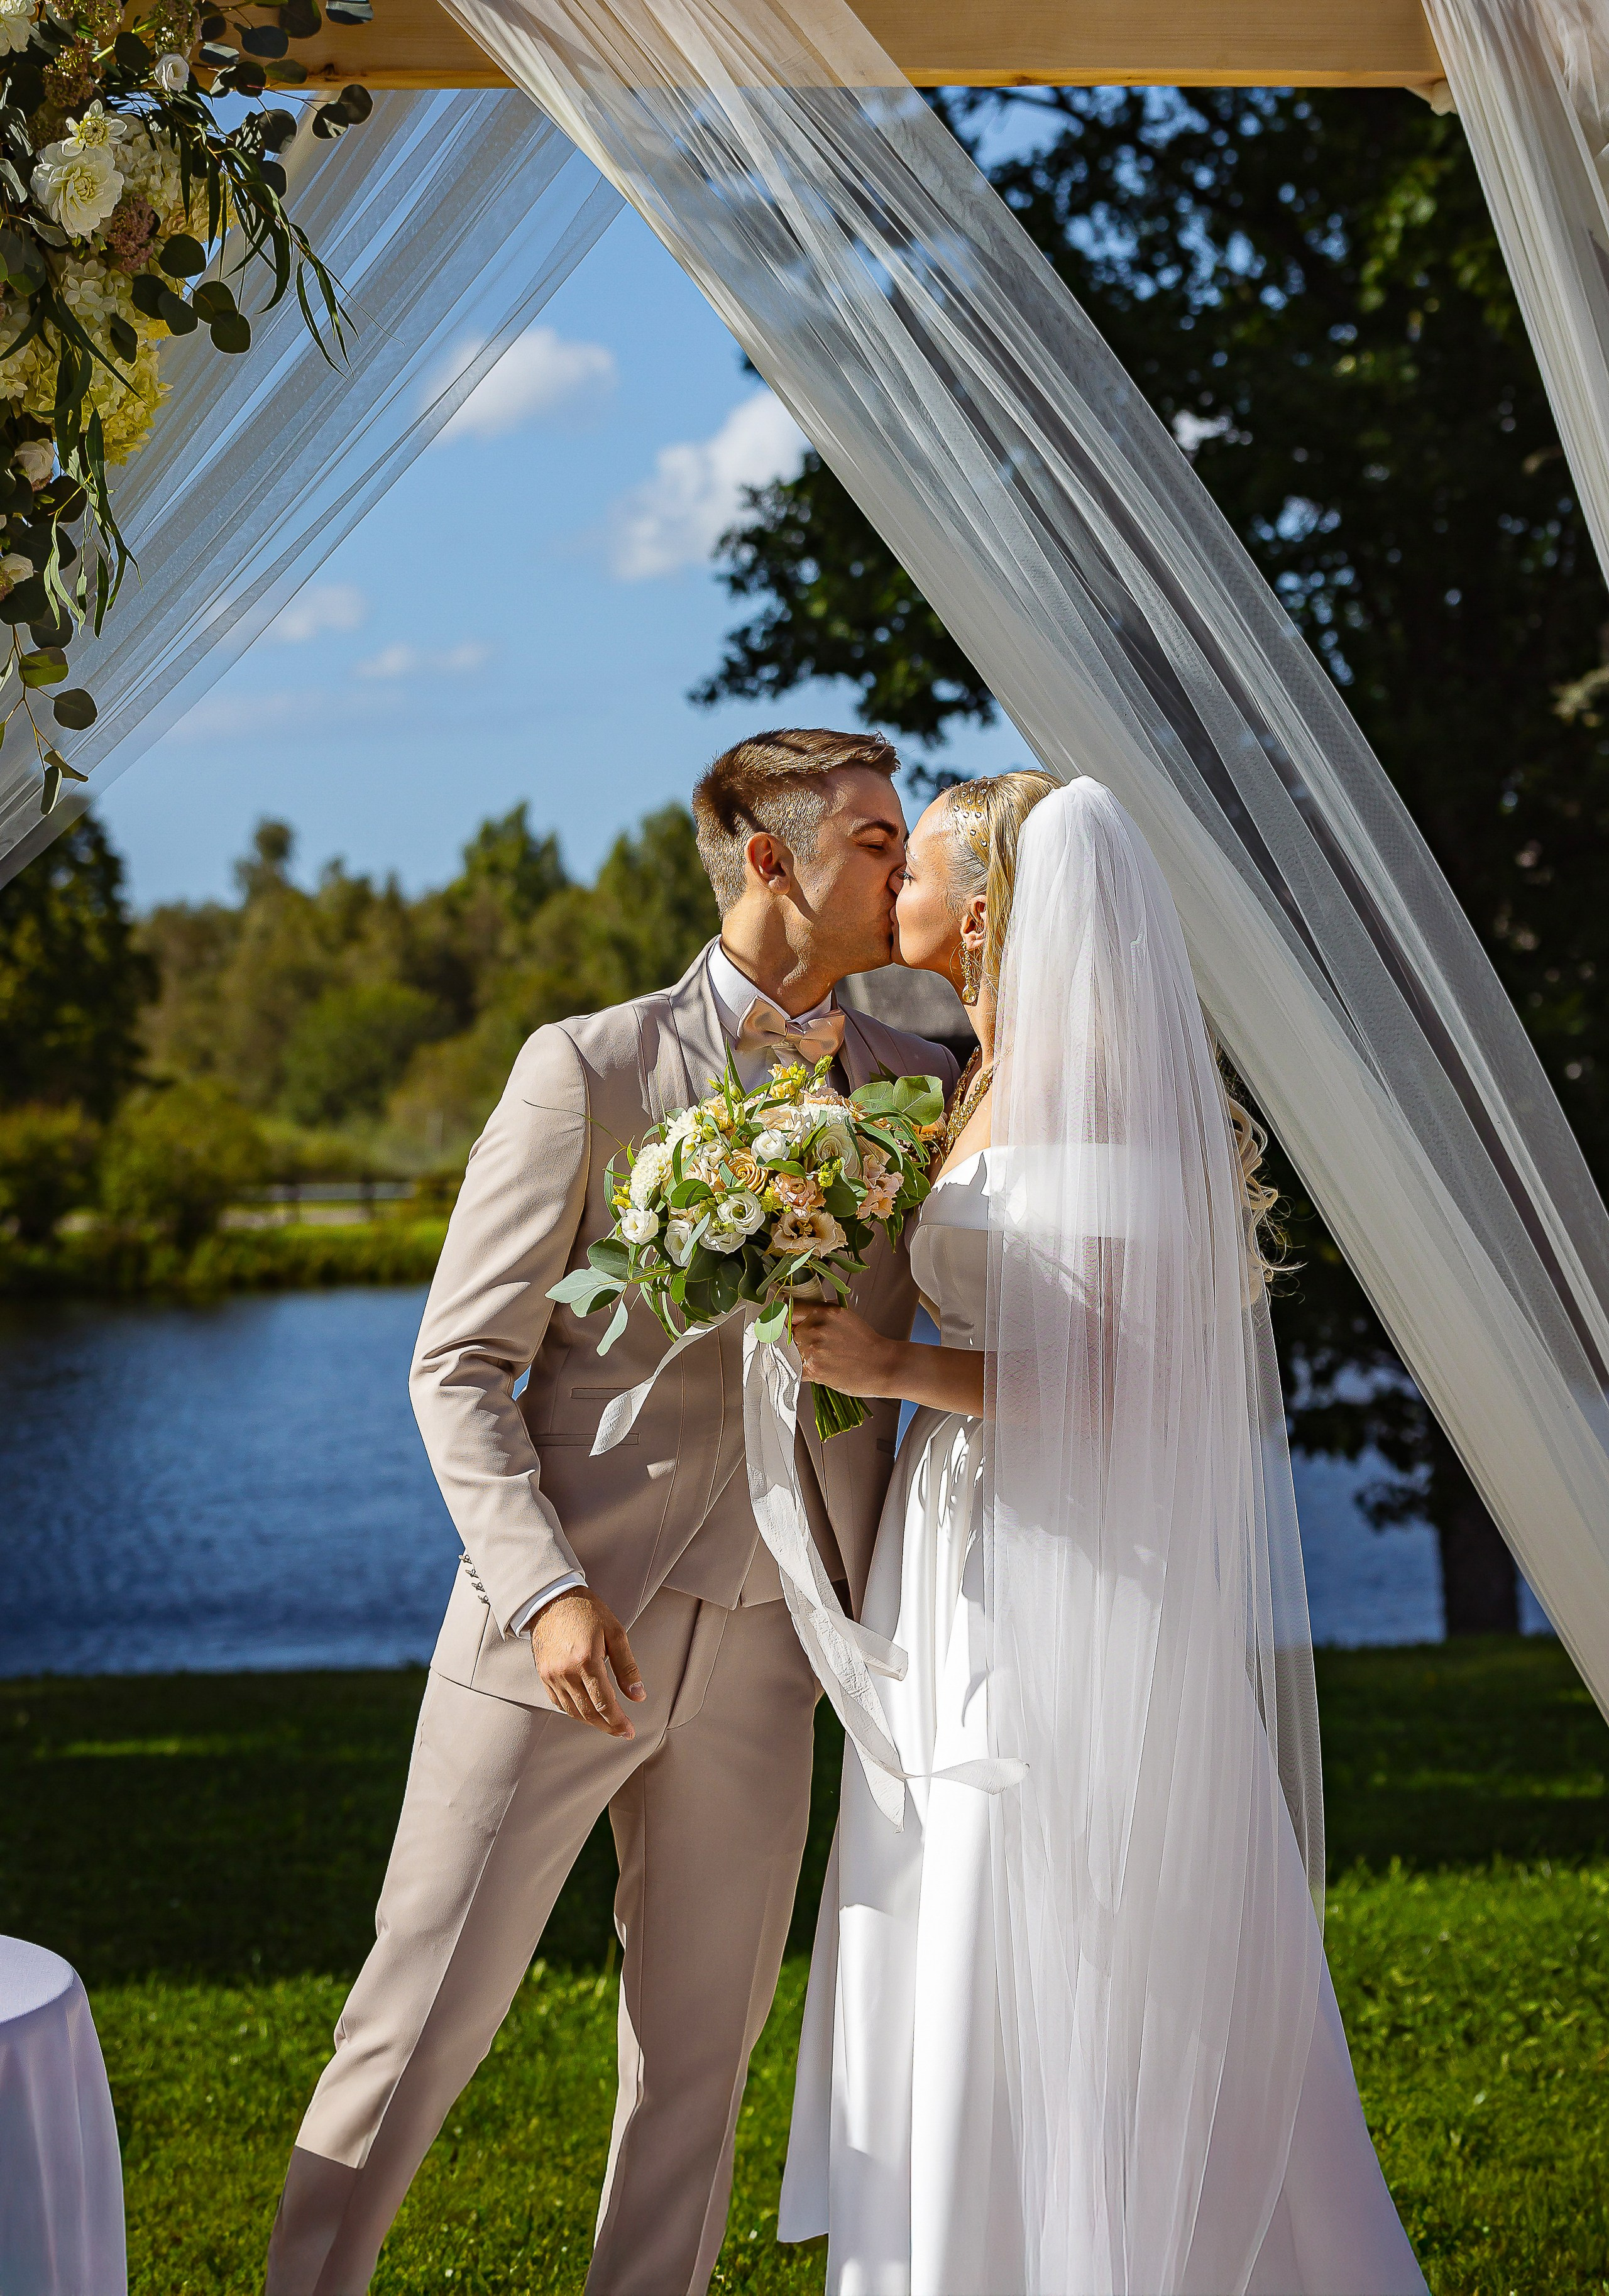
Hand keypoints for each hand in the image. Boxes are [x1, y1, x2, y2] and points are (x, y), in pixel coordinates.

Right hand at [530, 1591, 645, 1736]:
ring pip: (573, 1711)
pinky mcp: (543, 1675)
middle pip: (588, 1712)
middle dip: (607, 1726)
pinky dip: (574, 1712)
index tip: (629, 1731)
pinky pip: (559, 1703)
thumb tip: (639, 1696)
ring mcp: (551, 1675)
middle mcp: (565, 1672)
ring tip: (608, 1723)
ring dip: (592, 1722)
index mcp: (586, 1660)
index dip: (618, 1722)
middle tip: (622, 1732)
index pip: (604, 1703)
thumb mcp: (616, 1633)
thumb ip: (628, 1667)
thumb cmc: (587, 1612)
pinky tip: (587, 1711)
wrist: (552, 1599)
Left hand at [789, 1301, 898, 1397]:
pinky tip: (815, 1367)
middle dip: (794, 1339)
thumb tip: (795, 1312)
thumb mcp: (843, 1315)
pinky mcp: (812, 1369)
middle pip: (786, 1332)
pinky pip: (794, 1367)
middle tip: (809, 1345)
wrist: (881, 1365)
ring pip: (789, 1351)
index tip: (784, 1322)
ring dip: (798, 1355)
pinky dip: (800, 1369)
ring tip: (818, 1358)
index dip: (785, 1317)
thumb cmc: (865, 1342)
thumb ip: (818, 1312)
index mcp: (822, 1312)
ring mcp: (812, 1349)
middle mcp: (814, 1328)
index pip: (788, 1309)